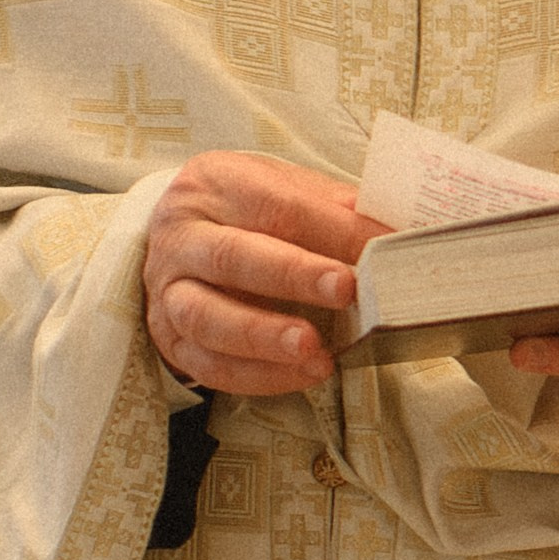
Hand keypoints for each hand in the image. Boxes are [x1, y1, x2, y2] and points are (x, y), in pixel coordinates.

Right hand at [144, 151, 381, 395]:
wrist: (181, 237)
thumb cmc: (245, 211)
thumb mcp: (283, 188)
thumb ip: (332, 207)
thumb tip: (391, 231)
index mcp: (216, 184)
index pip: (277, 205)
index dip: (334, 229)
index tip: (384, 249)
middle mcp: (182, 235)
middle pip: (233, 256)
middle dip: (293, 276)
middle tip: (345, 291)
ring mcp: (167, 289)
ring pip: (206, 316)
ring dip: (264, 337)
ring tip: (314, 351)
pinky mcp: (167, 337)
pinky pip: (207, 364)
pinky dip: (256, 375)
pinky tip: (299, 375)